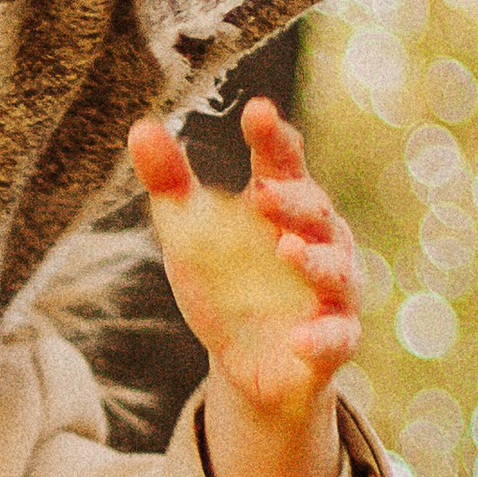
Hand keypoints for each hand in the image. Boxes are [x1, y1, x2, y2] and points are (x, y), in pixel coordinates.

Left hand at [130, 96, 360, 476]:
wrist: (248, 365)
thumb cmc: (227, 283)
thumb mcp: (192, 234)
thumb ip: (172, 185)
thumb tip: (141, 129)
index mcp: (286, 206)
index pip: (283, 163)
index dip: (273, 137)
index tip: (257, 111)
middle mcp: (320, 241)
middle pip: (316, 211)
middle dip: (292, 200)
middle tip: (261, 193)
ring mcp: (332, 293)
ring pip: (336, 271)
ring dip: (315, 261)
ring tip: (286, 251)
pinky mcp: (334, 342)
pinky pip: (336, 338)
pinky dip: (321, 337)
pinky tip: (300, 337)